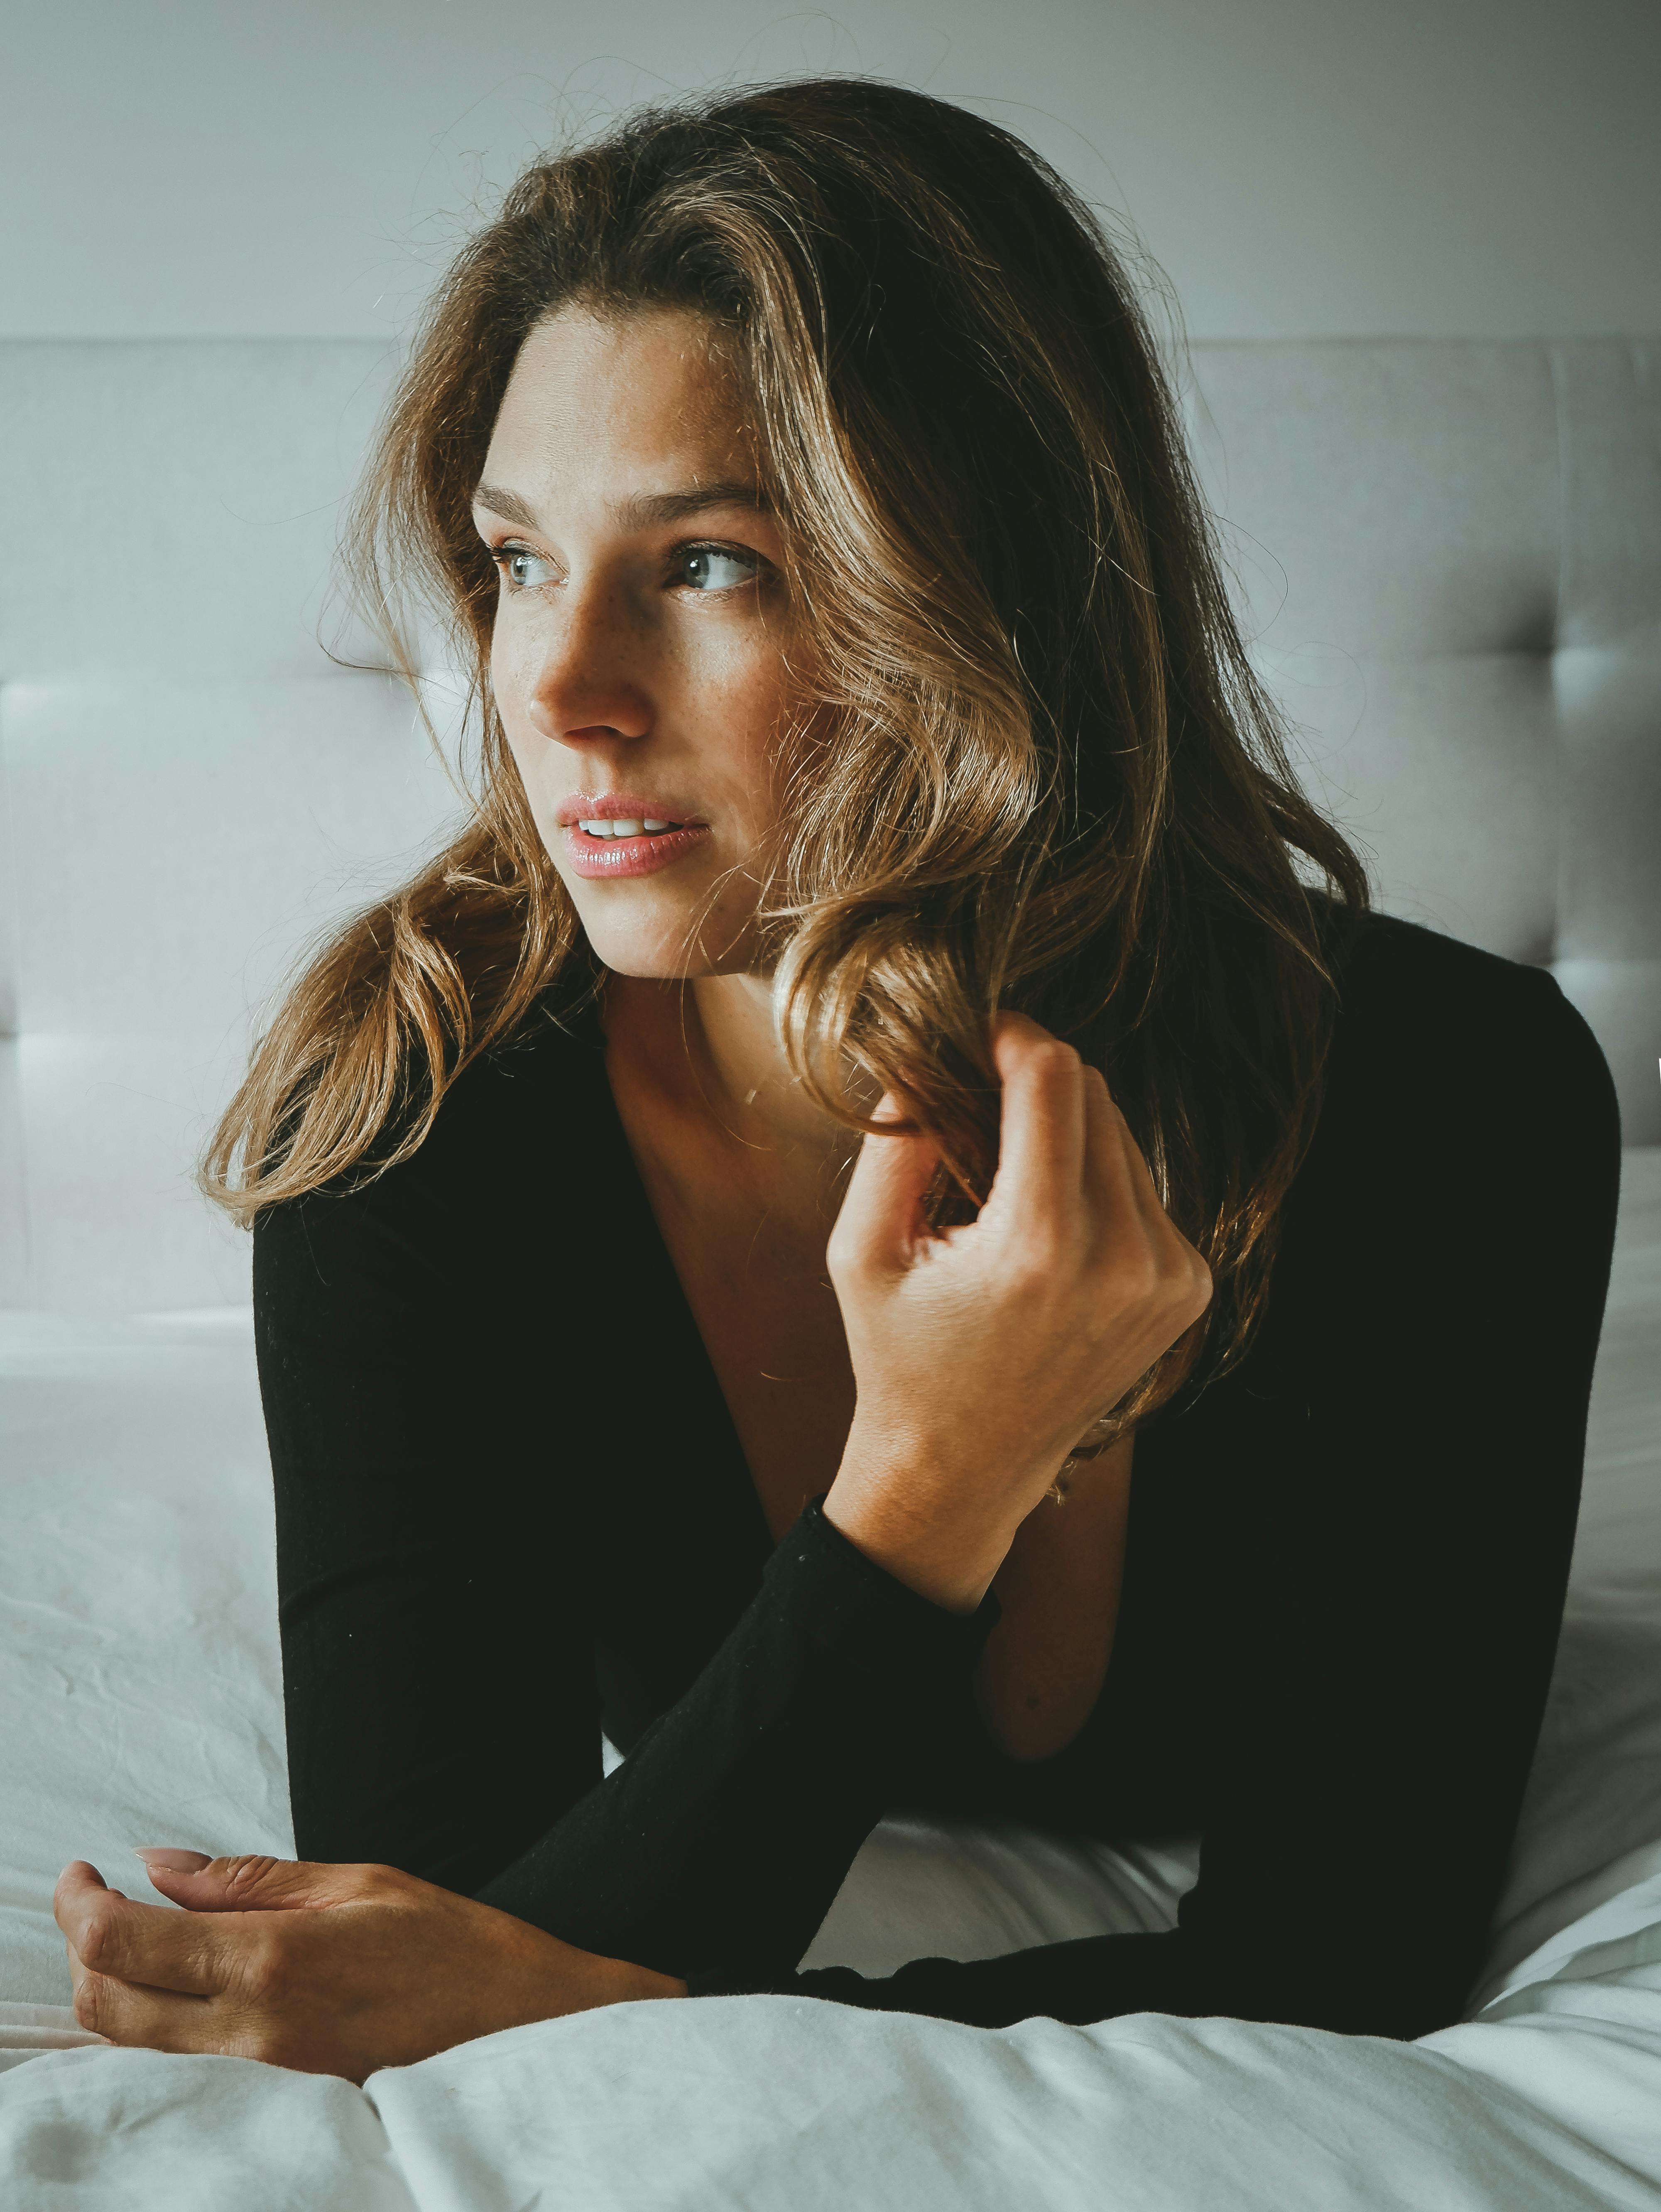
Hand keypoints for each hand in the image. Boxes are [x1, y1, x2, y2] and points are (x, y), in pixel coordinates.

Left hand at [55, 1851, 682, 2082]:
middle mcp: (253, 2035)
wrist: (526, 2039)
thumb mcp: (361, 1883)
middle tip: (97, 1904)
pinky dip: (152, 2038)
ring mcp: (262, 2086)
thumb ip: (251, 1879)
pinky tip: (176, 2000)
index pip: (126, 1942)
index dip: (81, 1905)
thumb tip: (162, 1865)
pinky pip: (180, 2081)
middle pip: (106, 2008)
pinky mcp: (276, 2114)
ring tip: (137, 1944)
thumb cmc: (458, 1951)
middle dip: (79, 1949)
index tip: (83, 1875)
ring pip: (132, 2052)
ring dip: (111, 1993)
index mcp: (274, 1961)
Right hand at [824, 1014, 1210, 1611]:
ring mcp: (1168, 1276)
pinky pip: (1143, 1186)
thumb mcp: (861, 1251)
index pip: (1056, 1076)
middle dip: (1033, 1084)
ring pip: (1122, 1134)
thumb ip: (894, 1142)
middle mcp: (1123, 1258)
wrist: (965, 1468)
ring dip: (1066, 1134)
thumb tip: (924, 1055)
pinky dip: (1096, 1184)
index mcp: (1040, 1246)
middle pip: (1094, 1094)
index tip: (977, 1037)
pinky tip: (1050, 1232)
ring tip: (1007, 1188)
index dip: (1013, 1036)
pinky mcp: (1188, 1287)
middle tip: (976, 1111)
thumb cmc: (903, 1357)